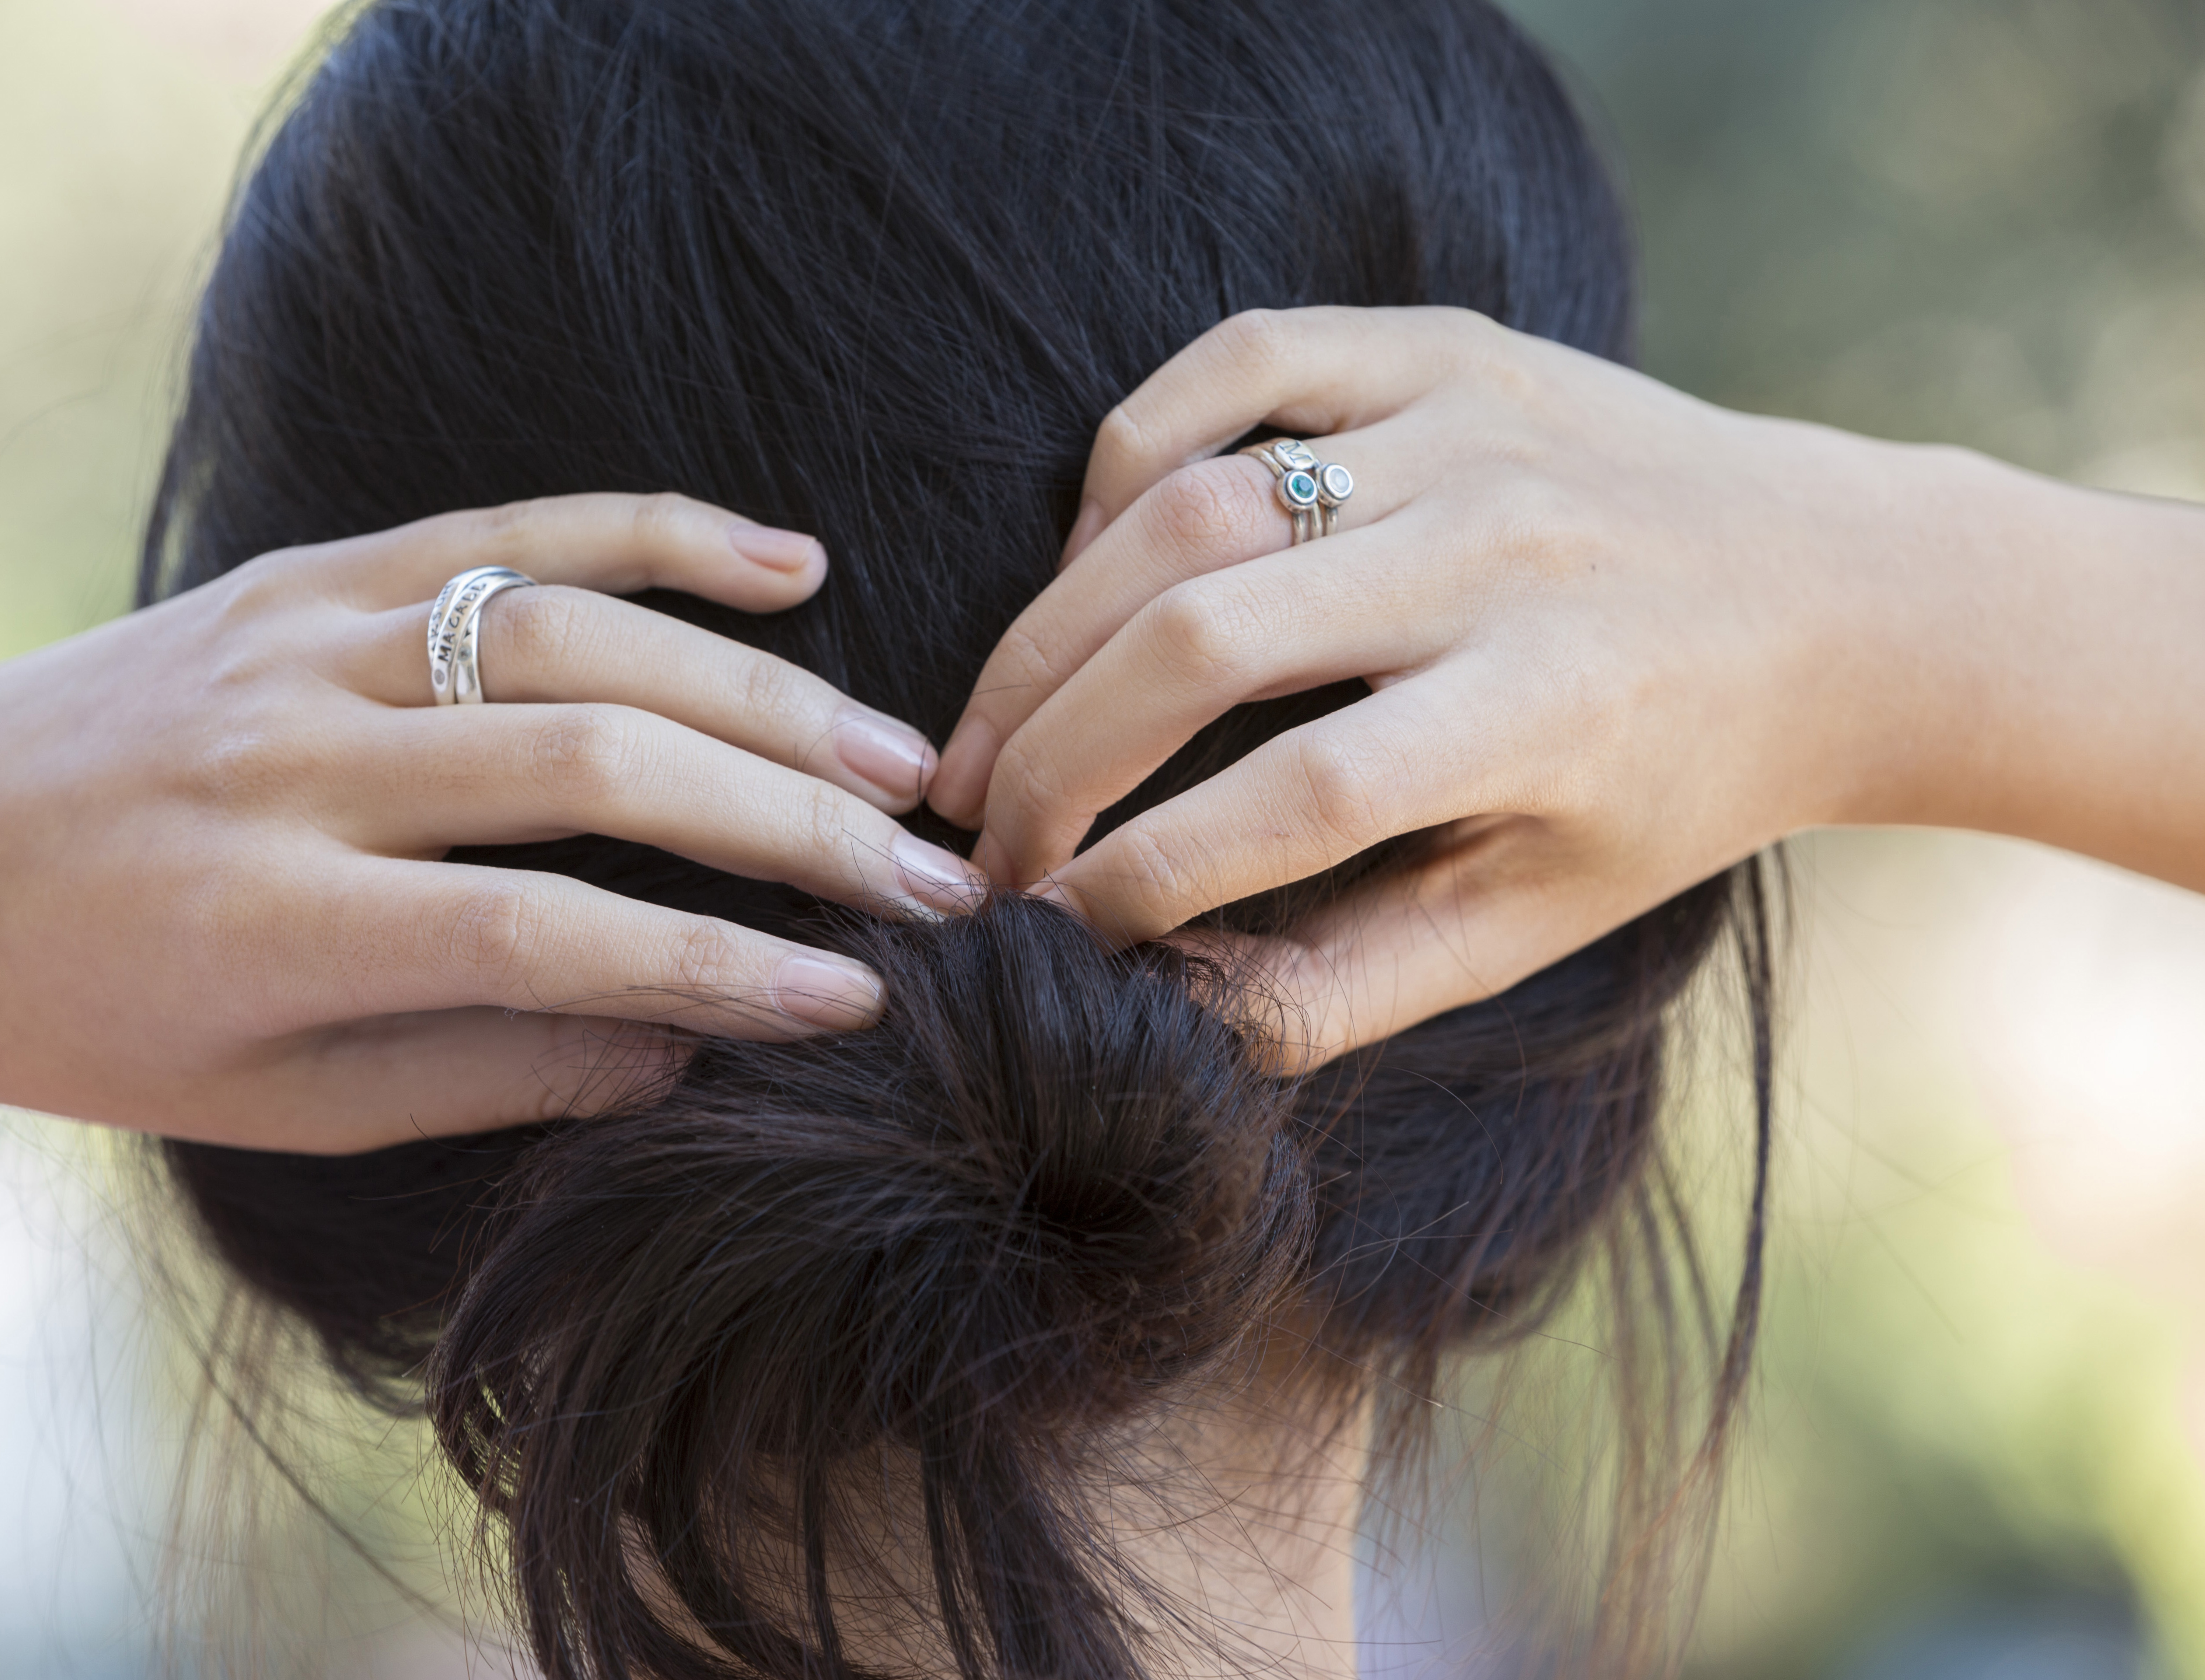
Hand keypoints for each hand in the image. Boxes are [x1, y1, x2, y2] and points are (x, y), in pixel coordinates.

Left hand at [0, 493, 980, 1150]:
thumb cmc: (80, 1008)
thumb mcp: (266, 1097)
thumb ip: (484, 1067)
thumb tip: (688, 1048)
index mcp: (269, 916)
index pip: (549, 933)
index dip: (722, 968)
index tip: (861, 998)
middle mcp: (296, 758)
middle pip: (597, 762)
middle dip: (793, 825)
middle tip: (940, 876)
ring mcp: (306, 639)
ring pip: (580, 633)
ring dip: (763, 691)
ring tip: (898, 762)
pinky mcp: (312, 569)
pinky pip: (516, 527)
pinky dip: (664, 535)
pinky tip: (791, 562)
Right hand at [928, 306, 1939, 1064]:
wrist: (1839, 597)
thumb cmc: (1676, 785)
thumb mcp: (1541, 916)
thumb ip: (1354, 984)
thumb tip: (1167, 1007)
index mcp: (1546, 711)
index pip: (1290, 800)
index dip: (1139, 875)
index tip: (1044, 924)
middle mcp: (1502, 554)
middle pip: (1203, 641)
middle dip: (1050, 755)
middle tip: (975, 832)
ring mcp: (1469, 428)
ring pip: (1187, 504)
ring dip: (1051, 625)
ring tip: (992, 723)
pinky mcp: (1444, 349)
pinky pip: (1238, 362)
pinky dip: (1128, 450)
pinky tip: (1083, 558)